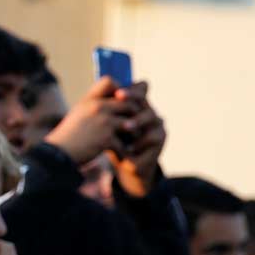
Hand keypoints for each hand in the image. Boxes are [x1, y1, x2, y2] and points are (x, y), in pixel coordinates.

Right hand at [44, 78, 140, 165]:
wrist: (58, 154)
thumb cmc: (69, 136)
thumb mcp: (79, 114)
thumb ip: (95, 105)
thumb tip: (115, 98)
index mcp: (89, 100)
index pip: (110, 82)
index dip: (120, 90)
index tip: (120, 103)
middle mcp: (97, 107)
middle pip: (128, 104)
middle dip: (134, 116)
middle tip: (133, 128)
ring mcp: (103, 122)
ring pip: (131, 123)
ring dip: (133, 134)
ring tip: (130, 142)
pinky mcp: (106, 138)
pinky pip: (124, 142)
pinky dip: (124, 150)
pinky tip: (122, 155)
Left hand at [108, 82, 165, 197]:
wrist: (123, 164)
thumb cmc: (113, 141)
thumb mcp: (107, 126)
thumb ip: (105, 109)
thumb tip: (94, 91)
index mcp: (138, 105)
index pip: (138, 91)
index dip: (130, 90)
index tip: (117, 92)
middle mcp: (149, 112)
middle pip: (145, 100)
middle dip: (133, 99)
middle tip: (120, 99)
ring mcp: (157, 125)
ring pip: (151, 117)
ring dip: (138, 121)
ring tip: (126, 127)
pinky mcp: (160, 140)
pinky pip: (153, 138)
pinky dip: (140, 142)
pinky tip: (130, 148)